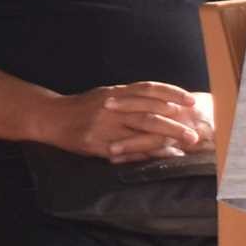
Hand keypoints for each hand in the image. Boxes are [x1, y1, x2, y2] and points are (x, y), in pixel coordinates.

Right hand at [41, 81, 207, 163]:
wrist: (50, 118)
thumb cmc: (82, 107)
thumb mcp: (106, 96)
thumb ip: (132, 100)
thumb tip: (166, 107)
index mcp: (114, 93)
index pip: (147, 89)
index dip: (171, 93)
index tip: (191, 101)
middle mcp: (111, 107)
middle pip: (148, 113)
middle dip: (174, 123)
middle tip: (194, 132)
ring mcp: (105, 127)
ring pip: (141, 131)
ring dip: (166, 138)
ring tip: (185, 143)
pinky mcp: (99, 145)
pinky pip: (128, 150)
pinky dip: (149, 153)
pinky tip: (164, 156)